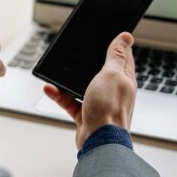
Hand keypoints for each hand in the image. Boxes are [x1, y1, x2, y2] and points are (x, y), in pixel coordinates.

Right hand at [44, 32, 136, 148]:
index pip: (123, 57)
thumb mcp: (111, 74)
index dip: (116, 45)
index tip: (109, 34)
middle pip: (101, 70)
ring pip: (82, 85)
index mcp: (124, 79)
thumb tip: (126, 36)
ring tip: (57, 72)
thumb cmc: (110, 109)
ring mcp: (100, 103)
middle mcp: (114, 90)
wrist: (100, 142)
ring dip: (68, 80)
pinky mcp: (86, 114)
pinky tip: (50, 89)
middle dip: (89, 62)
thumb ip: (116, 56)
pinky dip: (59, 95)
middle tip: (80, 52)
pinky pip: (70, 101)